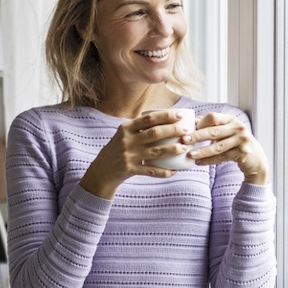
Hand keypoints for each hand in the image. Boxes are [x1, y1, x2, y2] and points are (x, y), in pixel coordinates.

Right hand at [78, 109, 195, 198]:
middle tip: (186, 131)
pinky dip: (163, 172)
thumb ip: (139, 127)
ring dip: (171, 150)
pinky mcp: (129, 170)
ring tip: (183, 148)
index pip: (148, 119)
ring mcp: (128, 156)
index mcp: (125, 128)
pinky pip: (150, 171)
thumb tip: (164, 119)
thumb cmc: (117, 150)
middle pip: (154, 133)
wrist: (101, 170)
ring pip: (155, 152)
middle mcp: (126, 141)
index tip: (180, 115)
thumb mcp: (123, 135)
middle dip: (172, 131)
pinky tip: (173, 171)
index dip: (165, 116)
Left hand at [184, 112, 269, 184]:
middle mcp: (238, 127)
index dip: (200, 123)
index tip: (188, 129)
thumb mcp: (227, 131)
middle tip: (184, 140)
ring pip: (217, 146)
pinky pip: (222, 157)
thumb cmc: (237, 144)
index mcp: (231, 119)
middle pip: (214, 131)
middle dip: (197, 136)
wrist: (256, 160)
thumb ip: (213, 126)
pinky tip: (199, 163)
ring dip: (202, 151)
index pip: (213, 117)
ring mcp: (241, 140)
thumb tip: (193, 120)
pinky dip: (209, 161)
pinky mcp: (243, 153)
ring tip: (190, 154)